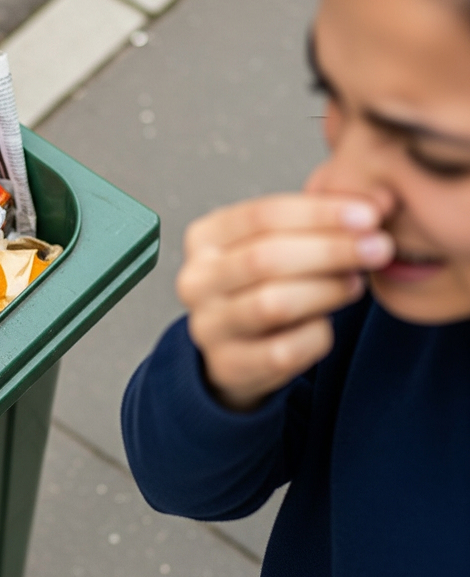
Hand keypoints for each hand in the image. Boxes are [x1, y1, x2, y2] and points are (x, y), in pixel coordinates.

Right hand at [176, 194, 393, 409]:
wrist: (238, 347)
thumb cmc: (265, 284)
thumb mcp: (277, 243)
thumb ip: (313, 224)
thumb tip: (373, 211)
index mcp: (204, 238)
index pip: (261, 216)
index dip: (319, 213)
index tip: (369, 215)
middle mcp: (196, 281)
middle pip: (266, 258)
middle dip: (331, 250)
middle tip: (379, 248)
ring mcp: (208, 326)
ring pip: (273, 304)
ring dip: (325, 290)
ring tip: (355, 283)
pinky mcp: (228, 365)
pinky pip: (284, 351)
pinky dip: (316, 336)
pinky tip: (325, 324)